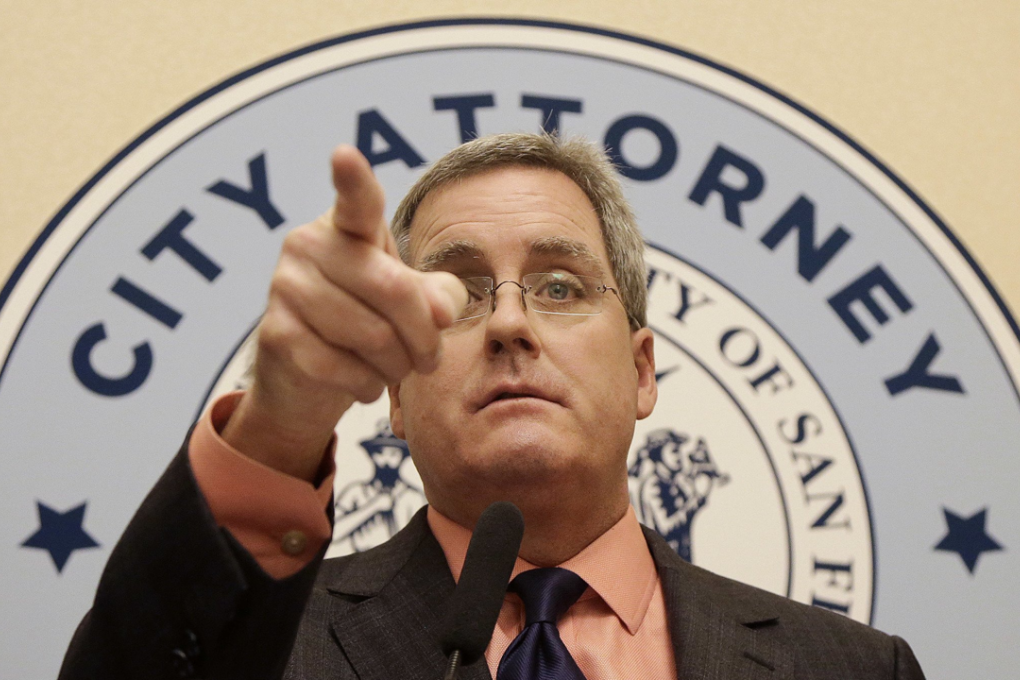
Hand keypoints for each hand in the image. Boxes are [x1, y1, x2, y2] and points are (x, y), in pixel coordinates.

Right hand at [221, 146, 465, 480]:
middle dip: (425, 337)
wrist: (305, 377)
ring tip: (394, 369)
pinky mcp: (276, 334)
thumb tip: (441, 311)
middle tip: (431, 358)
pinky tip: (363, 382)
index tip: (344, 155)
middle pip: (394, 291)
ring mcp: (285, 288)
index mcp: (346, 227)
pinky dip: (368, 386)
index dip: (353, 181)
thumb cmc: (366, 322)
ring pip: (374, 337)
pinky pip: (345, 369)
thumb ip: (435, 296)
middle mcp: (308, 245)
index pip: (356, 202)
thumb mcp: (407, 301)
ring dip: (397, 367)